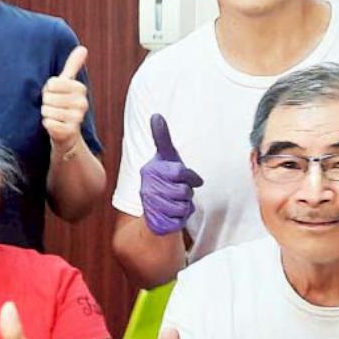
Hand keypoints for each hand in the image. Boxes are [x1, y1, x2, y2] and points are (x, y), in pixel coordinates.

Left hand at [42, 46, 88, 151]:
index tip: (55, 94)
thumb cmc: (62, 105)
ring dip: (46, 114)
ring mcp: (77, 118)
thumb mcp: (67, 84)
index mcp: (80, 89)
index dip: (48, 89)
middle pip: (48, 97)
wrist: (66, 134)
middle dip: (46, 103)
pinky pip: (48, 123)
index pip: (52, 83)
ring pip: (47, 111)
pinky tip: (54, 126)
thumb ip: (73, 66)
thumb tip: (83, 48)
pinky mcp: (70, 132)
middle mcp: (82, 103)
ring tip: (54, 116)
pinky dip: (47, 125)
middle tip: (54, 108)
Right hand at [139, 114, 203, 235]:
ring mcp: (150, 207)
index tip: (192, 179)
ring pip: (184, 207)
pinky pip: (180, 221)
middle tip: (179, 191)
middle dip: (187, 193)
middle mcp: (147, 189)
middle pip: (184, 191)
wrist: (155, 209)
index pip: (180, 172)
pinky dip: (182, 219)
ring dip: (186, 206)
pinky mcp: (156, 223)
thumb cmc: (165, 178)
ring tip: (176, 202)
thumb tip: (156, 115)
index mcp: (150, 171)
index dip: (191, 176)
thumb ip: (162, 137)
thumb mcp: (167, 156)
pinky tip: (174, 215)